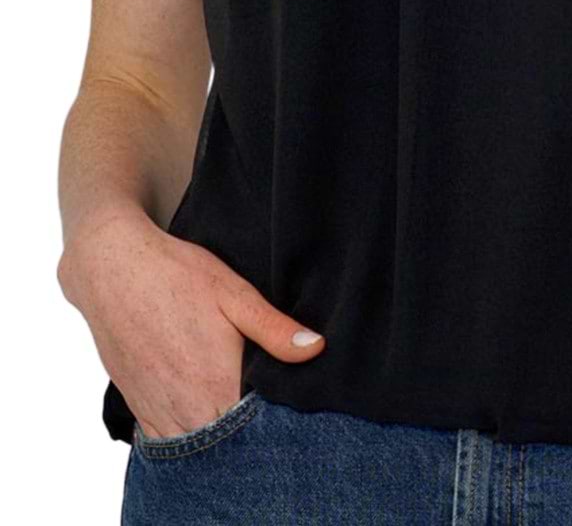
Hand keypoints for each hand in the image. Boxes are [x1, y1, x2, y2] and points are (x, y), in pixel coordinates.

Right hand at [57, 209, 324, 439]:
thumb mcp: (234, 293)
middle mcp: (185, 408)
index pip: (255, 428)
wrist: (112, 268)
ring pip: (193, 445)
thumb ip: (274, 329)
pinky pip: (163, 439)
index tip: (283, 395)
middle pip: (225, 442)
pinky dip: (185, 431)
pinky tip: (201, 406)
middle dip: (246, 428)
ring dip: (214, 432)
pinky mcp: (136, 406)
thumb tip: (316, 349)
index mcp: (215, 384)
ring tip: (231, 398)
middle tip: (259, 392)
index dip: (272, 418)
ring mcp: (157, 410)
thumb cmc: (177, 274)